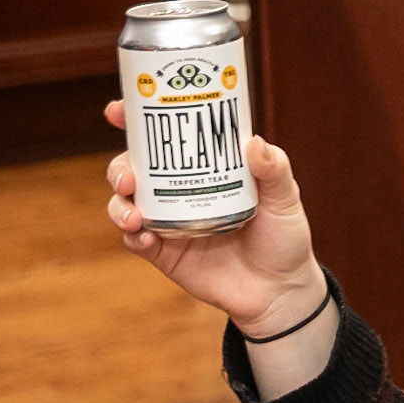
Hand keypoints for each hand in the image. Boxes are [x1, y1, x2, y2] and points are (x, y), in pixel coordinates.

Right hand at [103, 99, 324, 336]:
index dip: (137, 120)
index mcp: (205, 169)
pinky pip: (135, 240)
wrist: (280, 291)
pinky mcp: (164, 253)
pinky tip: (143, 235)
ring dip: (118, 203)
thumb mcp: (285, 200)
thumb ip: (275, 171)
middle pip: (134, 168)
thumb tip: (255, 142)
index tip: (119, 111)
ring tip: (133, 214)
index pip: (166, 137)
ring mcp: (169, 222)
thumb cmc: (284, 240)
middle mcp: (181, 191)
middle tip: (128, 176)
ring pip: (126, 202)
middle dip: (120, 166)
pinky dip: (132, 235)